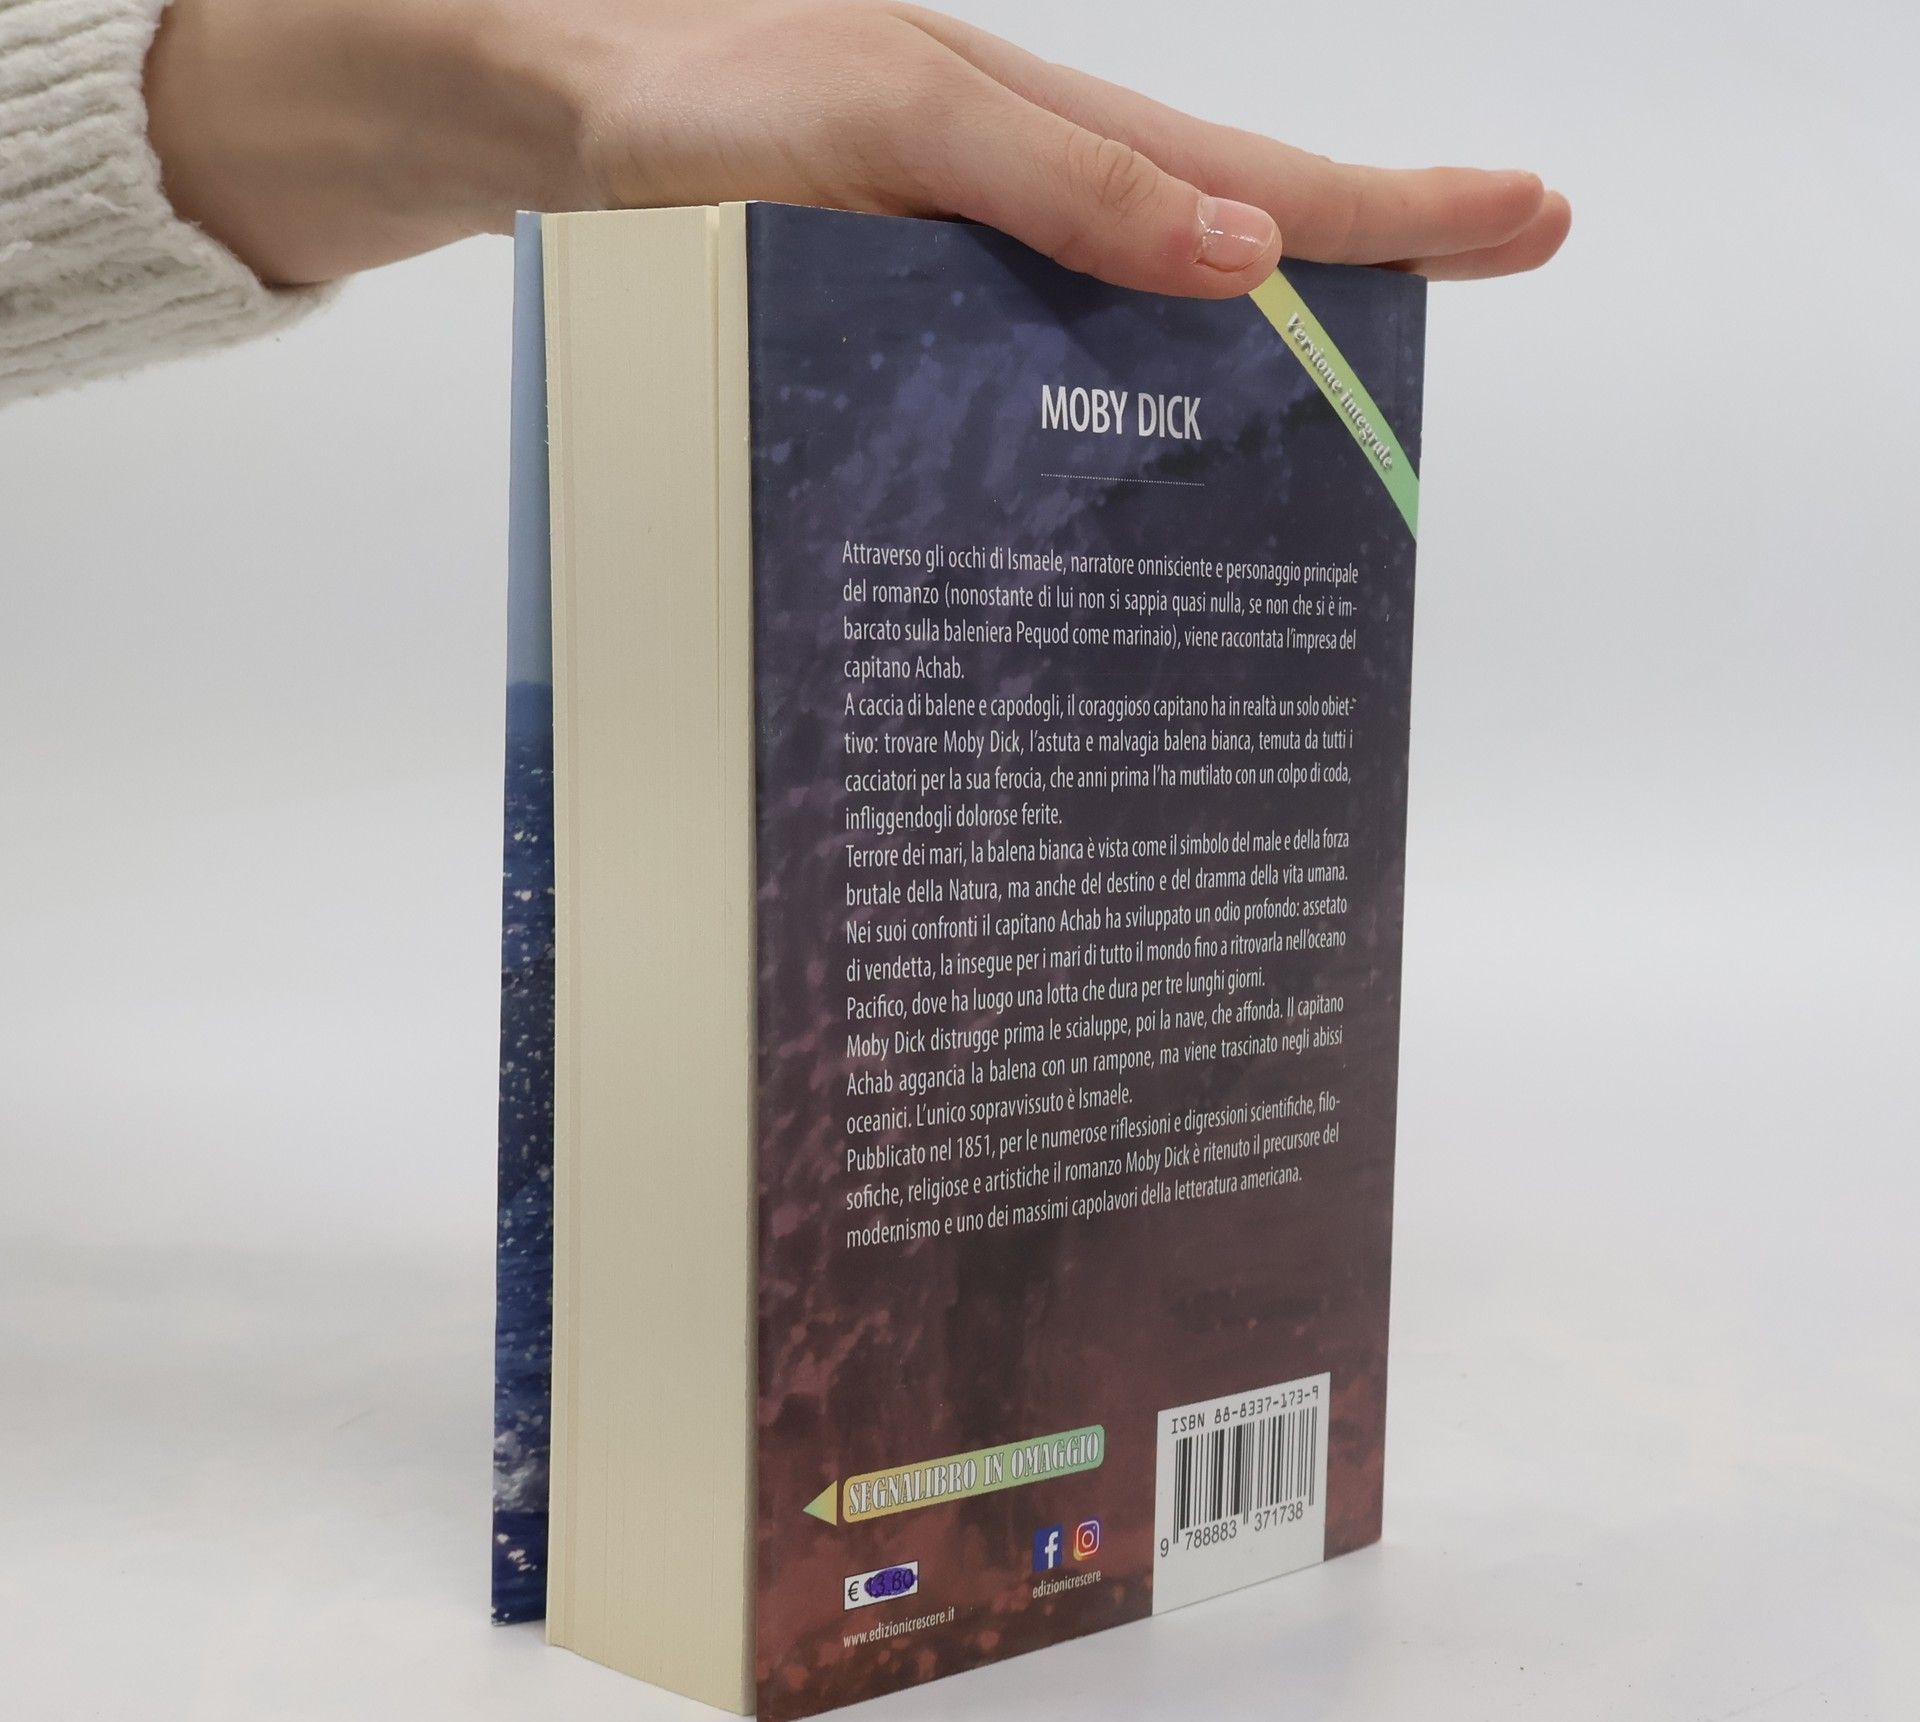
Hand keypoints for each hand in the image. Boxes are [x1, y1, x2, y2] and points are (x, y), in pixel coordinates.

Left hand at [145, 0, 1569, 292]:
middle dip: (1366, 219)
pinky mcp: (865, 256)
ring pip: (1122, 249)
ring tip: (1380, 351)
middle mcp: (965, 147)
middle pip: (1201, 182)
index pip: (1203, 161)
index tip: (1515, 222)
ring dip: (1258, 297)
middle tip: (1529, 228)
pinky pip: (1016, 305)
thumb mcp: (786, 125)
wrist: (440, 87)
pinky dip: (1109, 350)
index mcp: (966, 101)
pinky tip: (1146, 411)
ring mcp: (921, 205)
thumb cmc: (586, 84)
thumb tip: (1220, 255)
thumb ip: (997, 168)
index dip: (1360, 201)